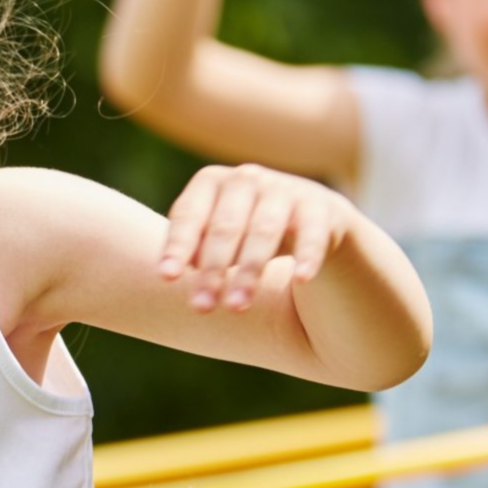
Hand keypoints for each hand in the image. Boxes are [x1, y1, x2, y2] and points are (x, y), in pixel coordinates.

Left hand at [160, 164, 350, 312]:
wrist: (309, 217)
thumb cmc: (246, 229)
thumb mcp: (216, 236)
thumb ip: (193, 249)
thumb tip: (176, 269)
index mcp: (212, 182)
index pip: (189, 214)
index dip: (177, 246)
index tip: (167, 278)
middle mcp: (247, 179)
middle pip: (225, 226)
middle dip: (212, 269)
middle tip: (201, 308)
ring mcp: (285, 189)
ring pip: (264, 231)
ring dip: (249, 271)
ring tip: (236, 306)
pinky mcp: (319, 208)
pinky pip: (313, 233)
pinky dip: (308, 255)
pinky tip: (300, 280)